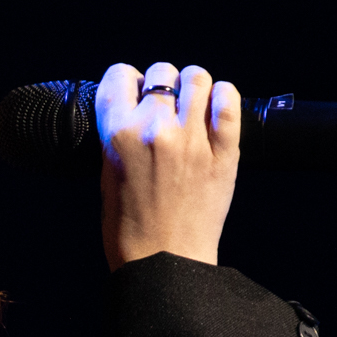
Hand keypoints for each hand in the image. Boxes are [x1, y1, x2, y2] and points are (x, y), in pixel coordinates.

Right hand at [95, 61, 239, 269]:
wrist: (165, 263)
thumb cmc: (130, 229)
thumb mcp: (108, 176)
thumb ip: (117, 137)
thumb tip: (132, 107)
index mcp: (118, 135)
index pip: (120, 77)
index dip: (127, 81)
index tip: (133, 92)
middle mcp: (156, 129)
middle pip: (162, 72)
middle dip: (161, 84)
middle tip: (165, 105)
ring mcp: (193, 139)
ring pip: (197, 78)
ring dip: (192, 86)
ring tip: (191, 105)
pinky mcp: (225, 152)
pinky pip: (229, 100)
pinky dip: (223, 97)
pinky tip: (215, 108)